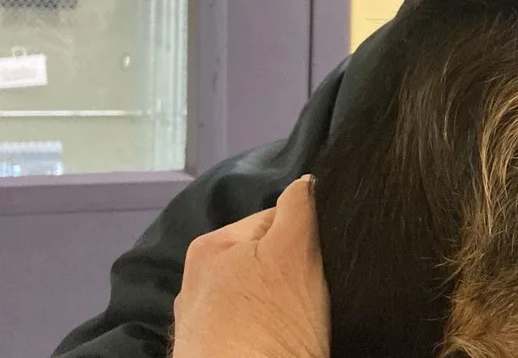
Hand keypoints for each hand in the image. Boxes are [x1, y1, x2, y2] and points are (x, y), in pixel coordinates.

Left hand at [172, 176, 329, 357]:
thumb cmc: (270, 328)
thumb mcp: (294, 250)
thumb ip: (298, 206)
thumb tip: (305, 181)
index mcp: (209, 247)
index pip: (272, 222)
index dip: (302, 239)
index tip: (316, 263)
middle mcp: (196, 284)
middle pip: (262, 263)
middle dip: (287, 275)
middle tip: (307, 297)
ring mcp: (200, 328)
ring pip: (255, 301)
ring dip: (275, 308)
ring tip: (291, 326)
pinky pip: (246, 333)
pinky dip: (262, 336)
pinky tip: (276, 345)